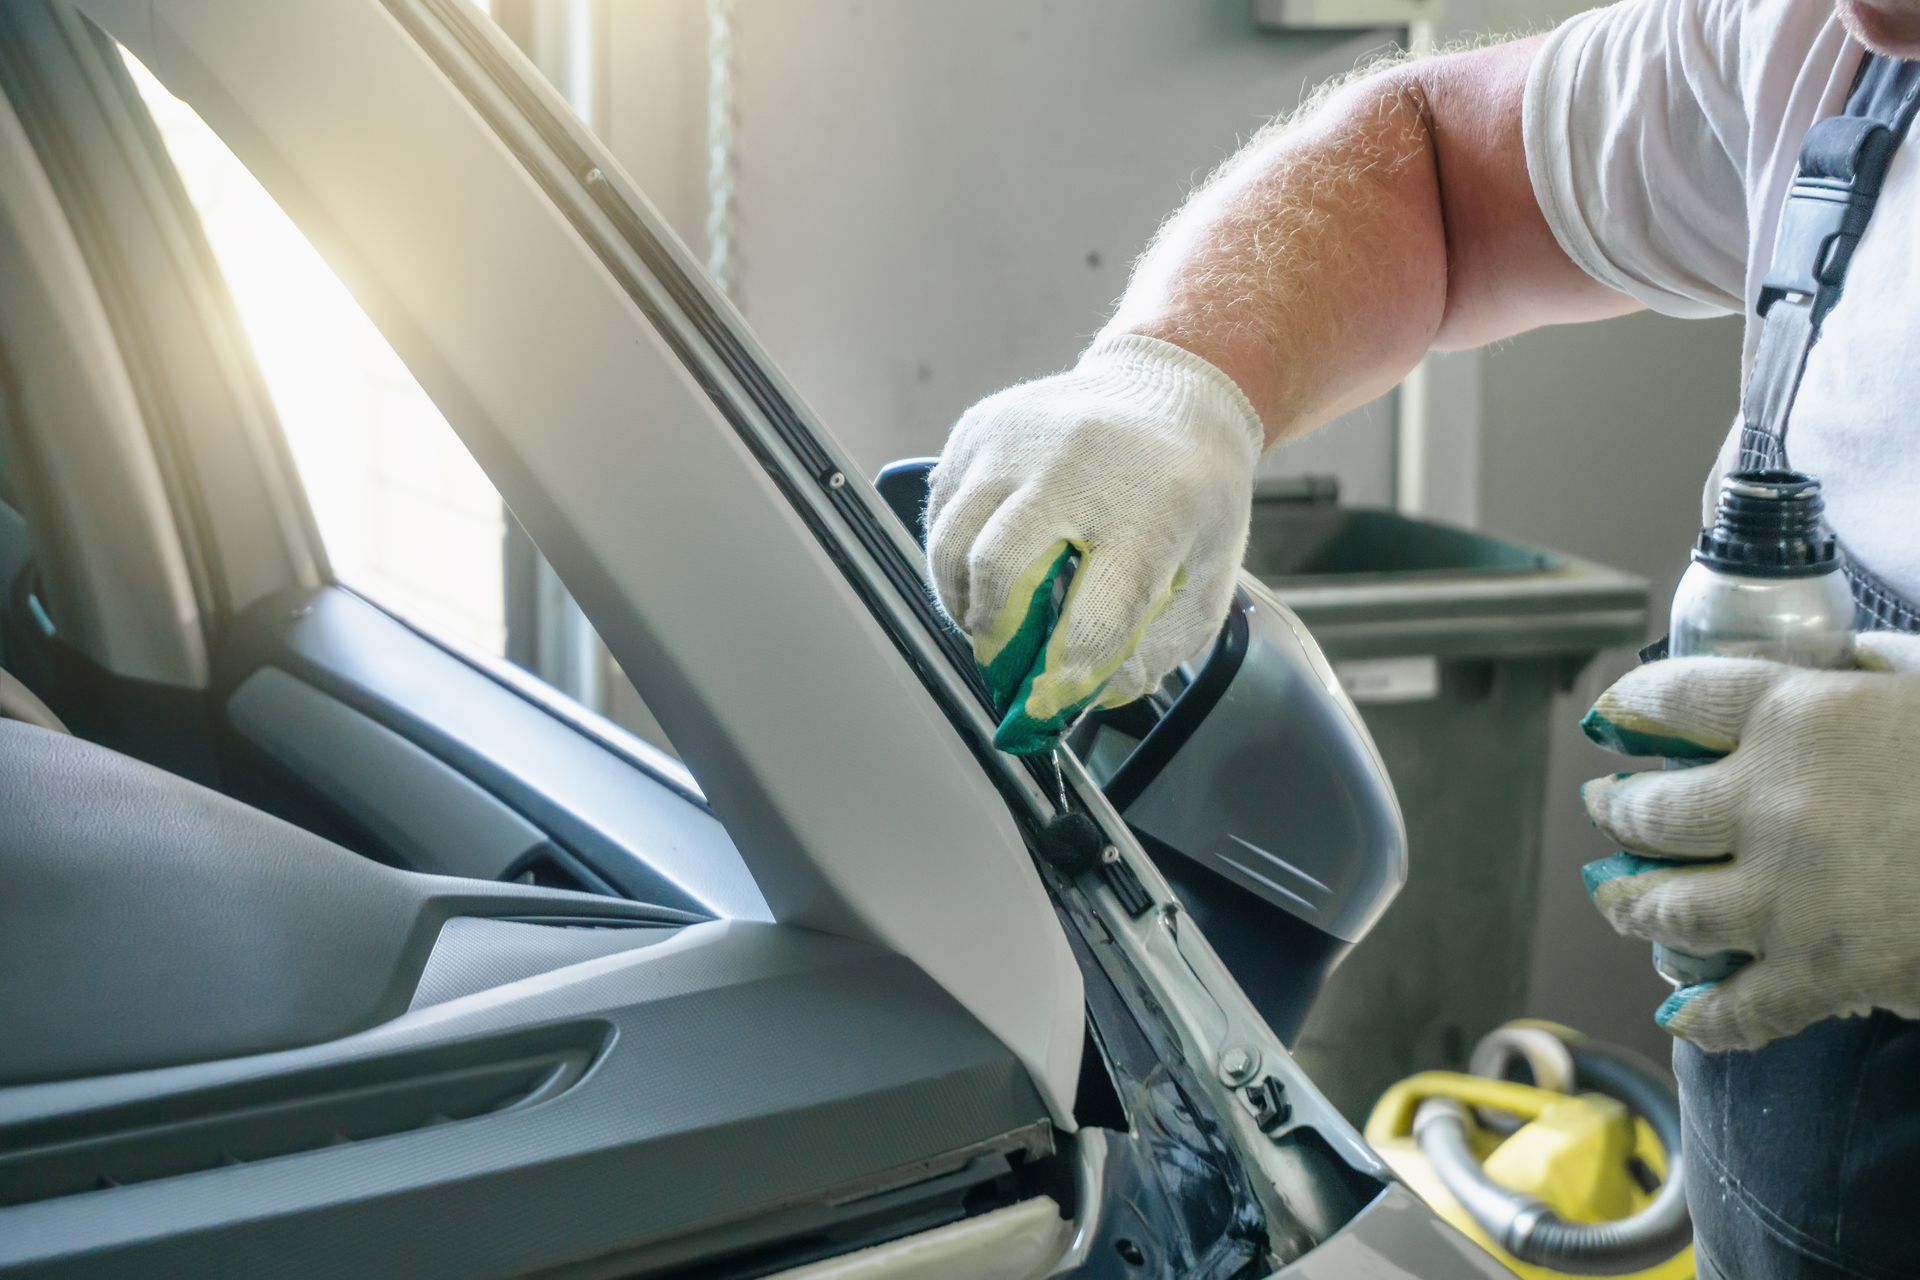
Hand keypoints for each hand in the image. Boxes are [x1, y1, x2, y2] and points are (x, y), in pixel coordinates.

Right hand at [926, 335, 1263, 753]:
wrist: (1174, 386)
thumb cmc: (1193, 493)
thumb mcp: (1210, 573)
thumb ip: (1158, 646)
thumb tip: (1088, 696)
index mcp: (1151, 509)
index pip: (1094, 615)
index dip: (1066, 675)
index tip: (1053, 700)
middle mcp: (1076, 466)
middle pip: (999, 572)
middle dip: (994, 638)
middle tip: (1005, 664)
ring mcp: (1017, 441)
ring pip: (951, 545)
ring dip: (962, 603)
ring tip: (987, 622)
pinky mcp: (978, 429)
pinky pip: (941, 513)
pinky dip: (954, 558)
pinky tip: (984, 569)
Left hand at [1578, 633, 1919, 1050]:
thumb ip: (1864, 664)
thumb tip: (1812, 657)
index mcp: (1796, 716)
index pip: (1672, 699)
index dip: (1631, 710)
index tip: (1612, 722)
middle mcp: (1770, 803)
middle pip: (1649, 810)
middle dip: (1619, 810)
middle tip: (1608, 807)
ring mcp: (1787, 896)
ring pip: (1665, 906)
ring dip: (1631, 902)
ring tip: (1618, 897)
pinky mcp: (1822, 975)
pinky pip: (1737, 1006)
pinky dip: (1703, 1013)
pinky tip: (1683, 1009)